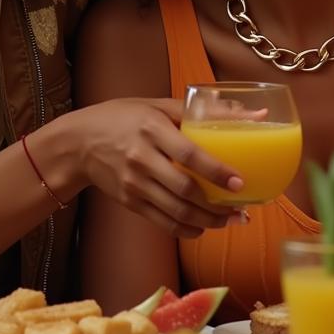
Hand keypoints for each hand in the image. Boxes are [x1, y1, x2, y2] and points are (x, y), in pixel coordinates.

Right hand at [72, 98, 245, 236]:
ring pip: (176, 211)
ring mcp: (134, 184)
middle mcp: (142, 158)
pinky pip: (162, 222)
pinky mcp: (129, 202)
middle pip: (185, 190)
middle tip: (242, 211)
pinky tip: (203, 227)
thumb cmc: (125, 117)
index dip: (216, 171)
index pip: (189, 154)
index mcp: (152, 128)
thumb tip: (255, 115)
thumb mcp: (160, 105)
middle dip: (217, 206)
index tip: (240, 182)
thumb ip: (206, 110)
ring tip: (231, 221)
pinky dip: (186, 229)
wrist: (78, 142)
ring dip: (207, 222)